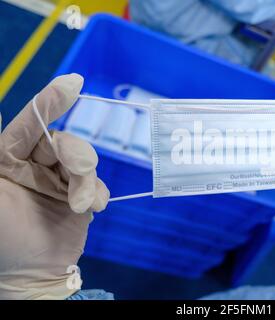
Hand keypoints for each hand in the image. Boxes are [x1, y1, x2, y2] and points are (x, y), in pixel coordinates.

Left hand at [0, 74, 109, 299]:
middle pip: (63, 141)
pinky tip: (91, 209)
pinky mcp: (81, 196)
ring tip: (80, 205)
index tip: (74, 82)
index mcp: (6, 159)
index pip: (29, 124)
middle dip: (76, 154)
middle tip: (80, 172)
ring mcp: (59, 180)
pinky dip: (98, 194)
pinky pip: (98, 184)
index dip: (50, 102)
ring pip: (84, 161)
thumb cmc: (1, 237)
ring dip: (86, 181)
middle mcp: (34, 165)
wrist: (32, 274)